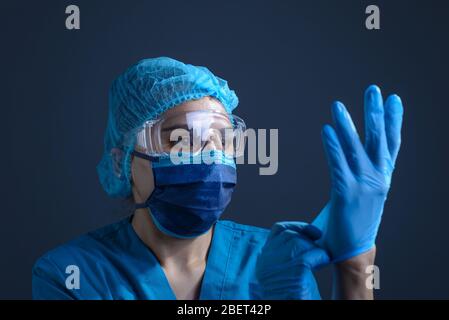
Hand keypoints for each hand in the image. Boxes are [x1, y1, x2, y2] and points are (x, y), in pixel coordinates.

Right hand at [256, 222, 329, 299]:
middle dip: (308, 237)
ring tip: (321, 258)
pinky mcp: (295, 273)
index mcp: (264, 260)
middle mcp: (267, 261)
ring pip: (301, 243)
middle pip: (291, 235)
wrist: (285, 308)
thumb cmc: (290, 296)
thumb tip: (305, 236)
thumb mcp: (283, 272)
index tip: (309, 230)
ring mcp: (279, 266)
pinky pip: (312, 255)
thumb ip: (286, 254)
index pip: (278, 231)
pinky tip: (324, 261)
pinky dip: (321, 256)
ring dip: (314, 248)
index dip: (295, 227)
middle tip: (319, 245)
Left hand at [313, 85, 403, 261]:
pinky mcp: (346, 194)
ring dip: (346, 124)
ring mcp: (364, 186)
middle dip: (375, 113)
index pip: (391, 143)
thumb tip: (351, 151)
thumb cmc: (355, 220)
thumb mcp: (366, 192)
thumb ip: (363, 171)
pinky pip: (338, 164)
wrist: (353, 250)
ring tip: (337, 105)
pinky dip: (332, 145)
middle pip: (378, 139)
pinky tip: (326, 130)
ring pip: (355, 148)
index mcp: (384, 177)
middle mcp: (378, 178)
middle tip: (373, 89)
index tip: (395, 99)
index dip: (394, 120)